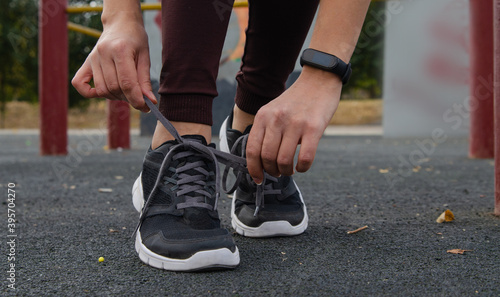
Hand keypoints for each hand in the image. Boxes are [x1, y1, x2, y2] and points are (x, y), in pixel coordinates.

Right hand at [72, 16, 156, 111]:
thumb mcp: (145, 57)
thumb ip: (145, 80)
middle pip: (114, 88)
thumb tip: (149, 101)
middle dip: (128, 98)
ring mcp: (93, 58)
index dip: (137, 99)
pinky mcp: (86, 62)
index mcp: (120, 50)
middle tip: (137, 96)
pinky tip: (103, 92)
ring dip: (115, 96)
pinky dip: (89, 93)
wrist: (120, 23)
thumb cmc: (136, 39)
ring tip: (125, 91)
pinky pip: (80, 83)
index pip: (127, 83)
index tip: (146, 107)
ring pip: (102, 90)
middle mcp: (103, 53)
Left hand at [246, 67, 341, 183]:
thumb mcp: (273, 110)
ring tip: (290, 170)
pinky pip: (305, 157)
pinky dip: (303, 168)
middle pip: (267, 158)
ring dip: (287, 171)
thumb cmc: (297, 100)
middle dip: (272, 171)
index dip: (253, 169)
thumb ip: (266, 131)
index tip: (258, 179)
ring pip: (284, 160)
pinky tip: (303, 166)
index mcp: (263, 116)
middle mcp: (276, 119)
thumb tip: (262, 161)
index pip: (252, 149)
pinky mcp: (314, 127)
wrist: (319, 79)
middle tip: (278, 172)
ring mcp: (295, 123)